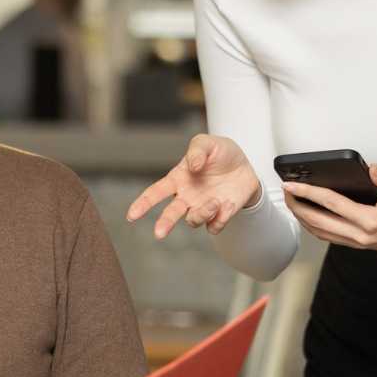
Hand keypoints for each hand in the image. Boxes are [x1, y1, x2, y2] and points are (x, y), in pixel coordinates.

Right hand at [126, 134, 262, 238]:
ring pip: (193, 220)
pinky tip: (228, 204)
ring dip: (202, 213)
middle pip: (170, 214)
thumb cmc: (219, 153)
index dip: (142, 204)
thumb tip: (192, 166)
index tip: (131, 215)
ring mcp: (202, 208)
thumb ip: (196, 151)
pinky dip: (220, 219)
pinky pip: (214, 226)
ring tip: (215, 202)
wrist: (245, 165)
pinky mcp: (219, 216)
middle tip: (159, 233)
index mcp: (177, 180)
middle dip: (164, 223)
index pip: (155, 193)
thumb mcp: (207, 142)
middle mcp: (186, 197)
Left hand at [281, 163, 376, 253]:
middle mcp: (361, 235)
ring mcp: (358, 243)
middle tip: (284, 191)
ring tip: (291, 201)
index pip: (331, 204)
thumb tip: (370, 168)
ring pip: (320, 232)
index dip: (308, 192)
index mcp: (371, 221)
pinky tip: (308, 214)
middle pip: (318, 221)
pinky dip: (314, 226)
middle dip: (297, 206)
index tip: (291, 184)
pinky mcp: (358, 245)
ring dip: (303, 217)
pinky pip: (329, 237)